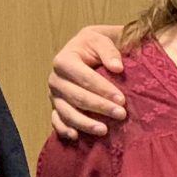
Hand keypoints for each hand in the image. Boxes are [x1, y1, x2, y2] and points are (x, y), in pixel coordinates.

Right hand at [47, 25, 126, 140]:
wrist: (87, 51)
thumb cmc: (97, 45)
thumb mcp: (103, 38)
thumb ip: (109, 51)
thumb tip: (117, 68)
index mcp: (64, 60)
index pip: (83, 77)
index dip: (103, 89)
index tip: (122, 99)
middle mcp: (55, 79)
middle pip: (77, 97)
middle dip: (100, 107)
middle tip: (121, 114)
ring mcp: (54, 95)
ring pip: (67, 113)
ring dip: (85, 123)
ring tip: (104, 131)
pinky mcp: (56, 107)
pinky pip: (57, 121)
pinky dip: (64, 130)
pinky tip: (76, 137)